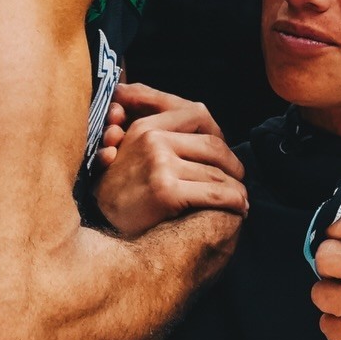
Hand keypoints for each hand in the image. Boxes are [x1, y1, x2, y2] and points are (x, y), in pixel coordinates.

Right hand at [94, 82, 247, 237]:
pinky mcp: (166, 191)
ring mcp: (159, 164)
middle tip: (237, 178)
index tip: (221, 152)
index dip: (217, 130)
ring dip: (236, 187)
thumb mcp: (127, 151)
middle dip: (232, 163)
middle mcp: (152, 140)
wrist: (98, 227)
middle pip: (213, 144)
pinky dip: (234, 201)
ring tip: (241, 198)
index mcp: (145, 127)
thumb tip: (188, 117)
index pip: (195, 112)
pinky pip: (216, 193)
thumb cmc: (119, 193)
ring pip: (218, 171)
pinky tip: (238, 209)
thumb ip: (152, 130)